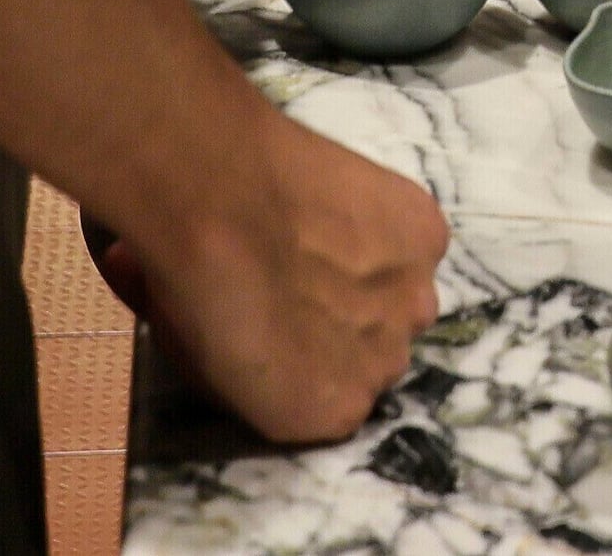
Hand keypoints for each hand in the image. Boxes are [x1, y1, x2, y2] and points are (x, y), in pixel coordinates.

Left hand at [120, 113, 450, 443]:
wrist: (208, 196)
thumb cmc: (185, 287)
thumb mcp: (205, 368)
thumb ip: (259, 379)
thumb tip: (263, 357)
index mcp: (331, 415)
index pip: (338, 397)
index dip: (311, 360)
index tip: (285, 327)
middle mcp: (384, 370)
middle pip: (378, 350)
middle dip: (347, 323)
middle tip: (302, 279)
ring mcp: (414, 299)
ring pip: (401, 294)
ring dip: (373, 275)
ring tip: (321, 235)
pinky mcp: (427, 235)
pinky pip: (415, 236)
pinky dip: (388, 222)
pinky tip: (341, 201)